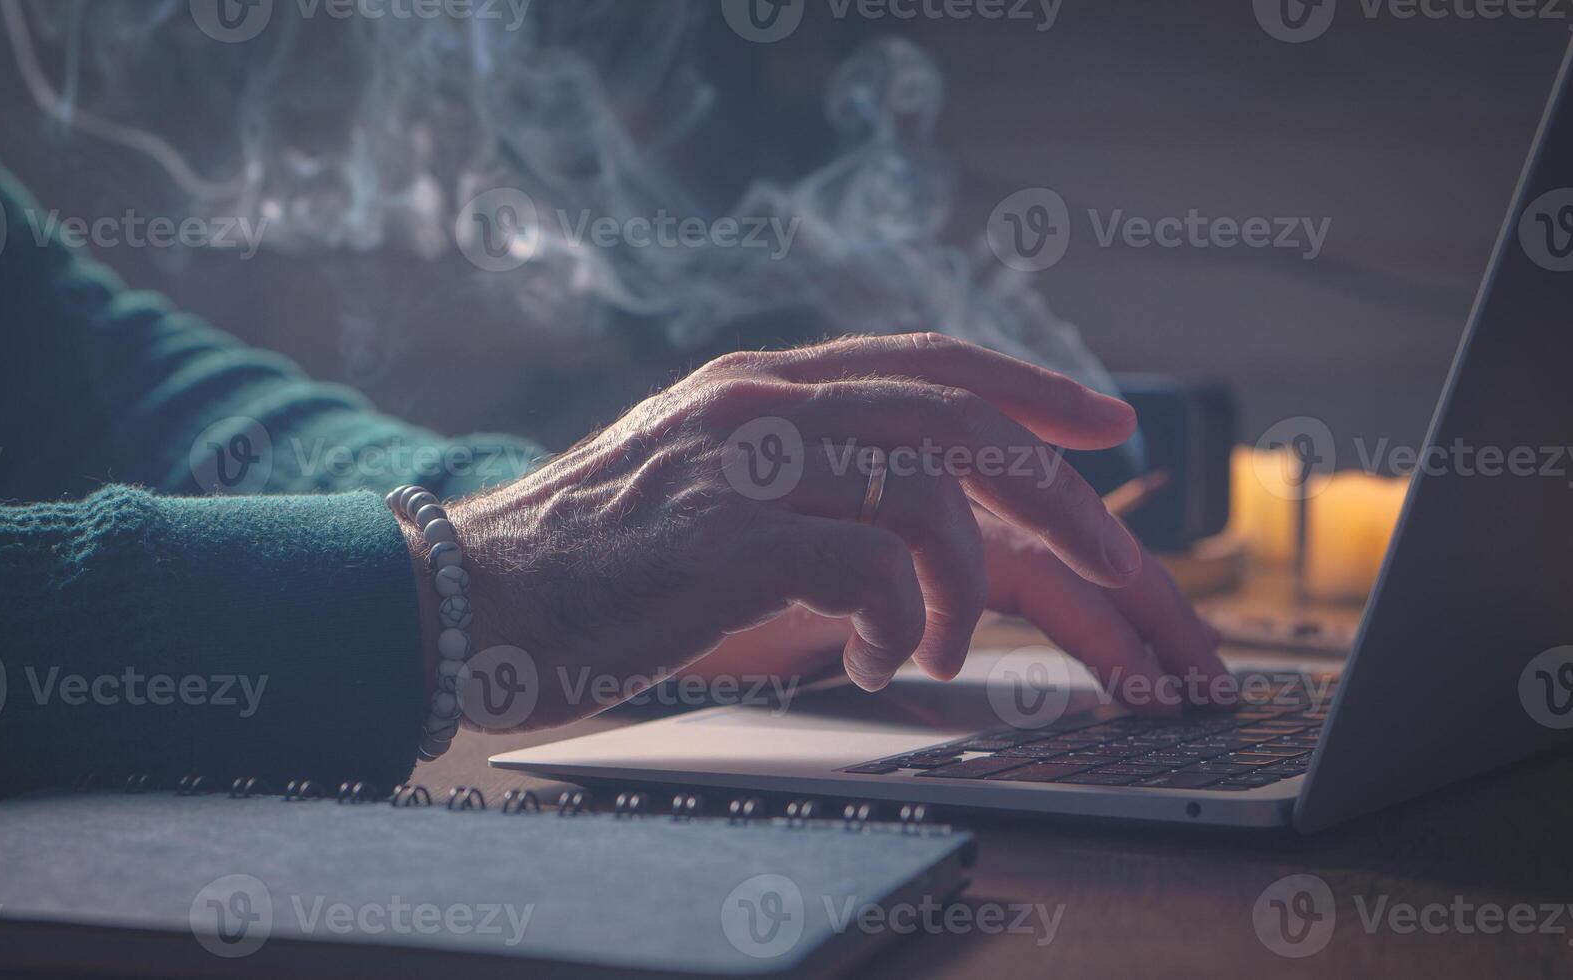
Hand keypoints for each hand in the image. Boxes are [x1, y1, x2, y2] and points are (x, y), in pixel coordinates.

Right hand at [439, 333, 1225, 730]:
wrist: (468, 596)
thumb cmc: (595, 565)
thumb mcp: (710, 494)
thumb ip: (805, 484)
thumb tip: (929, 529)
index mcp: (763, 384)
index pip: (928, 359)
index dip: (1030, 385)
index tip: (1107, 426)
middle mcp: (762, 400)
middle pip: (959, 419)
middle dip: (1061, 496)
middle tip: (1118, 561)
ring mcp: (744, 459)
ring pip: (927, 490)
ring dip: (963, 588)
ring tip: (937, 652)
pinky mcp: (727, 535)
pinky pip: (869, 565)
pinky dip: (898, 625)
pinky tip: (872, 665)